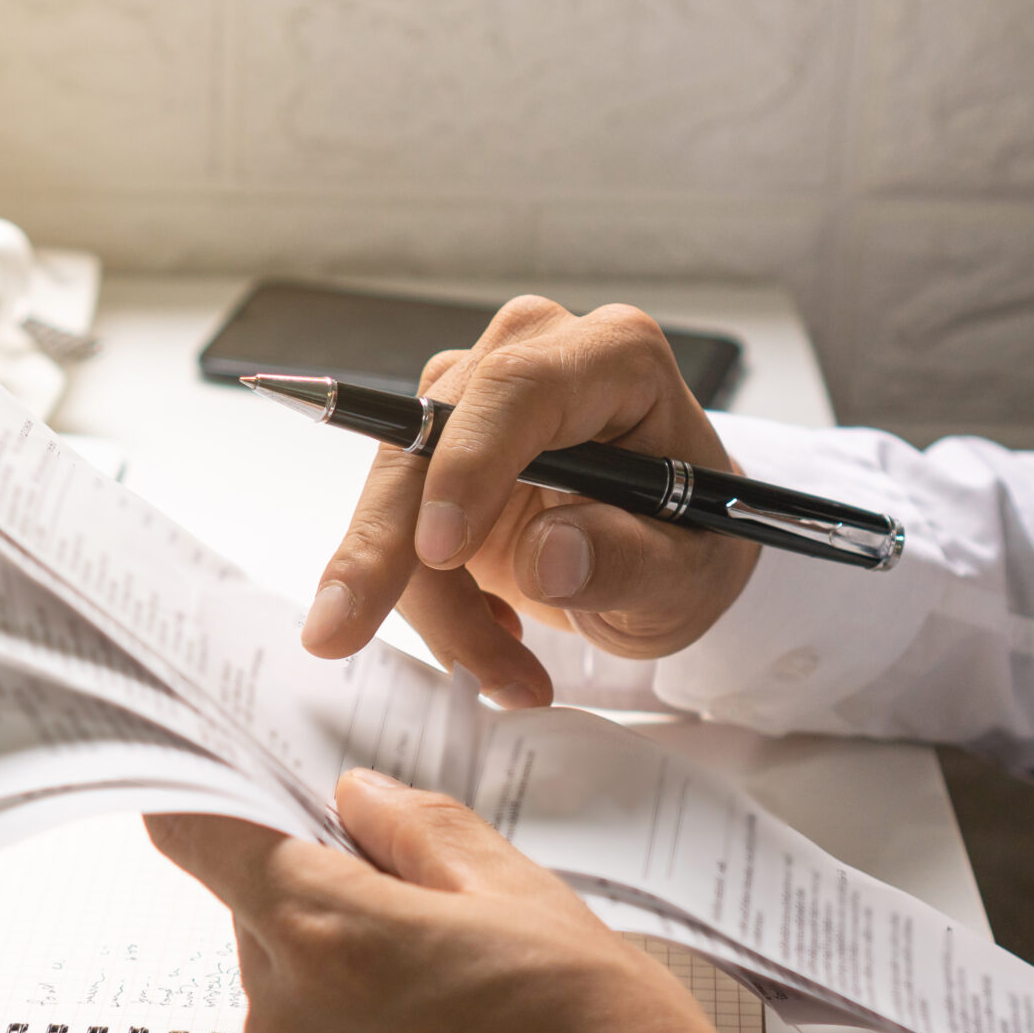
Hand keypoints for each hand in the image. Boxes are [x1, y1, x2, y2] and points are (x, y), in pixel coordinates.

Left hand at [147, 771, 849, 1032]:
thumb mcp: (531, 899)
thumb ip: (426, 832)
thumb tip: (361, 798)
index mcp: (329, 937)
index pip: (200, 836)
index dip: (210, 792)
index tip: (243, 775)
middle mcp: (290, 1024)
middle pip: (258, 911)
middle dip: (325, 882)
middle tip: (432, 886)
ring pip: (291, 988)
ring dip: (350, 965)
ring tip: (472, 982)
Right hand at [300, 297, 759, 709]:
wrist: (672, 553)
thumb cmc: (691, 543)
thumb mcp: (688, 575)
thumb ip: (629, 563)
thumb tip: (547, 559)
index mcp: (613, 359)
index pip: (517, 389)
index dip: (467, 465)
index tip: (438, 551)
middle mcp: (532, 360)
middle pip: (428, 439)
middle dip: (386, 548)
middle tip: (342, 630)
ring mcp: (475, 405)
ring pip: (401, 497)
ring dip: (431, 601)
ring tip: (506, 673)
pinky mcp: (438, 456)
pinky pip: (398, 530)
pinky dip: (430, 602)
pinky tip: (494, 638)